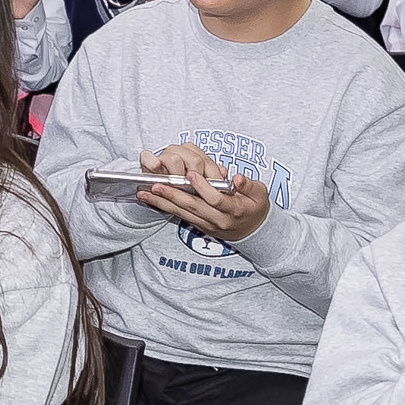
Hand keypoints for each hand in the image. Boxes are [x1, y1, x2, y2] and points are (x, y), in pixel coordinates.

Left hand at [136, 144, 271, 240]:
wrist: (254, 231)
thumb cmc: (255, 207)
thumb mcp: (260, 194)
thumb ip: (249, 185)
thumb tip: (237, 178)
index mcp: (235, 210)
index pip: (216, 199)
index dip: (203, 187)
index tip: (191, 173)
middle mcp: (219, 220)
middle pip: (194, 207)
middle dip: (173, 195)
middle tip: (156, 185)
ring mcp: (208, 224)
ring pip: (183, 213)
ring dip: (162, 203)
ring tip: (144, 193)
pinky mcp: (199, 226)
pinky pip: (180, 216)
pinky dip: (165, 207)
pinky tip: (151, 200)